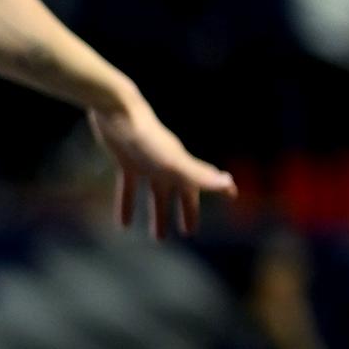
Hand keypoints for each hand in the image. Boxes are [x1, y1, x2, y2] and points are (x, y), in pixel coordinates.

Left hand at [93, 88, 233, 237]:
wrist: (116, 111)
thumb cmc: (147, 138)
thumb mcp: (173, 162)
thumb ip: (198, 174)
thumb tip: (230, 183)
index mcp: (181, 164)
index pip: (204, 181)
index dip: (218, 189)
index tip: (232, 198)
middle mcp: (167, 163)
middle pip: (180, 191)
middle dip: (186, 210)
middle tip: (187, 233)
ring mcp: (147, 161)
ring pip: (156, 192)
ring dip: (158, 213)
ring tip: (157, 237)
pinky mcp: (126, 160)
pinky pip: (129, 187)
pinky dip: (128, 205)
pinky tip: (123, 225)